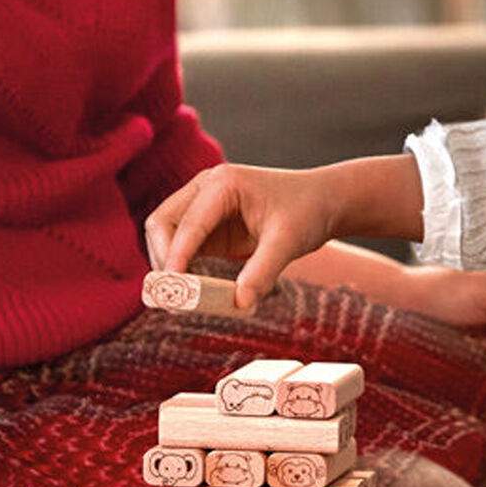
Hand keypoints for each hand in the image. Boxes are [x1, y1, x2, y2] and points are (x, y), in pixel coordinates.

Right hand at [145, 164, 351, 308]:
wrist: (322, 202)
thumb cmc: (307, 212)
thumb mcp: (288, 242)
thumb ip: (262, 272)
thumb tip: (239, 303)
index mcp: (223, 183)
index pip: (188, 222)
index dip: (176, 256)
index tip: (173, 289)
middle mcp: (205, 188)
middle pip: (162, 222)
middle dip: (163, 259)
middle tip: (173, 298)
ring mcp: (203, 204)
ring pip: (166, 233)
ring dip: (168, 264)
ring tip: (181, 300)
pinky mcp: (207, 224)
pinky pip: (183, 246)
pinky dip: (182, 267)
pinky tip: (193, 291)